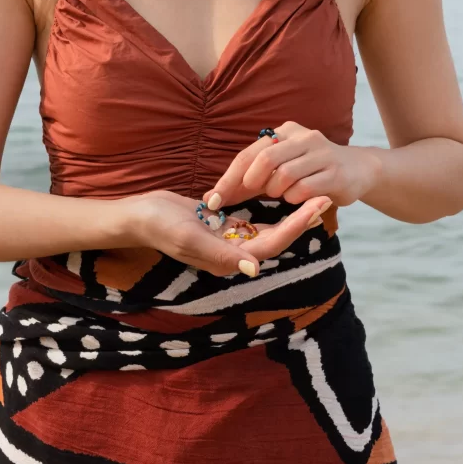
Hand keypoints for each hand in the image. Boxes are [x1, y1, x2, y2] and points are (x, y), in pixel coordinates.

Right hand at [126, 191, 330, 277]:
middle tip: (324, 195)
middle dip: (300, 218)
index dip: (296, 225)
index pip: (271, 243)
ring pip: (266, 229)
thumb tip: (254, 269)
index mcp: (227, 259)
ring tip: (310, 194)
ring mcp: (227, 240)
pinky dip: (267, 210)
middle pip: (275, 237)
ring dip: (288, 213)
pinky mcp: (222, 227)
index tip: (317, 205)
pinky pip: (251, 221)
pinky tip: (281, 196)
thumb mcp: (190, 238)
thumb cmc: (160, 226)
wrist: (139, 216)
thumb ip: (222, 254)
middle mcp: (232, 253)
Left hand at [204, 121, 381, 208]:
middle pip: (265, 159)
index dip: (228, 178)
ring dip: (277, 191)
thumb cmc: (309, 171)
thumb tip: (214, 196)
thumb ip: (251, 178)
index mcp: (285, 132)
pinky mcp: (335, 173)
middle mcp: (303, 137)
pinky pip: (304, 189)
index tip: (212, 200)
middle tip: (252, 194)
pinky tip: (298, 198)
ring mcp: (322, 154)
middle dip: (252, 183)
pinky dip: (295, 198)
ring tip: (282, 194)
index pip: (249, 154)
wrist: (358, 170)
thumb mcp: (280, 167)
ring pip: (284, 175)